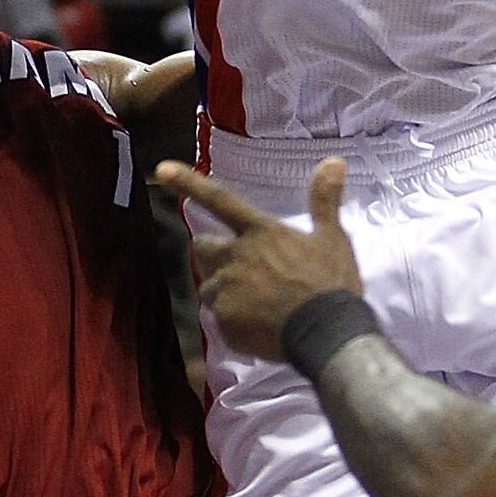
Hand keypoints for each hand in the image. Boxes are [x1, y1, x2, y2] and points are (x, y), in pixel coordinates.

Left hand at [158, 158, 362, 358]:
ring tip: (257, 306)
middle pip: (203, 249)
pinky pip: (220, 321)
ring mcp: (227, 291)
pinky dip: (235, 324)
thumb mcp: (333, 238)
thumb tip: (334, 161)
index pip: (220, 200)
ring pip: (209, 288)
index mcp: (260, 233)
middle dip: (213, 256)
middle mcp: (236, 257)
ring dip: (224, 293)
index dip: (189, 182)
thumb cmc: (332, 284)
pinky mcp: (224, 323)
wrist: (329, 336)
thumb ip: (324, 200)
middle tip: (241, 270)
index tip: (162, 169)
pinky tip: (260, 329)